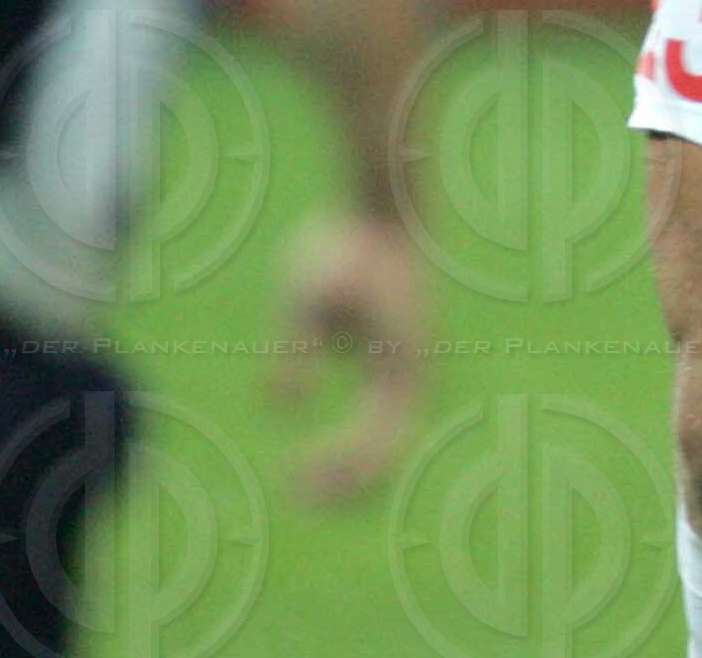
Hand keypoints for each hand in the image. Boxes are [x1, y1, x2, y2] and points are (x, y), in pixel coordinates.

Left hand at [270, 213, 430, 506]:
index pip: (376, 440)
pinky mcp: (400, 359)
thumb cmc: (344, 245)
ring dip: (354, 470)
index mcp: (404, 365)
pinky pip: (382, 419)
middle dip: (347, 483)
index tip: (293, 476)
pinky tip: (319, 454)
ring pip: (389, 440)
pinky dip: (358, 446)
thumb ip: (295, 351)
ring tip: (304, 483)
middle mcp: (417, 375)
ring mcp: (412, 368)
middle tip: (295, 496)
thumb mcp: (302, 293)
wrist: (383, 205)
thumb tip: (284, 409)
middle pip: (390, 451)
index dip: (338, 468)